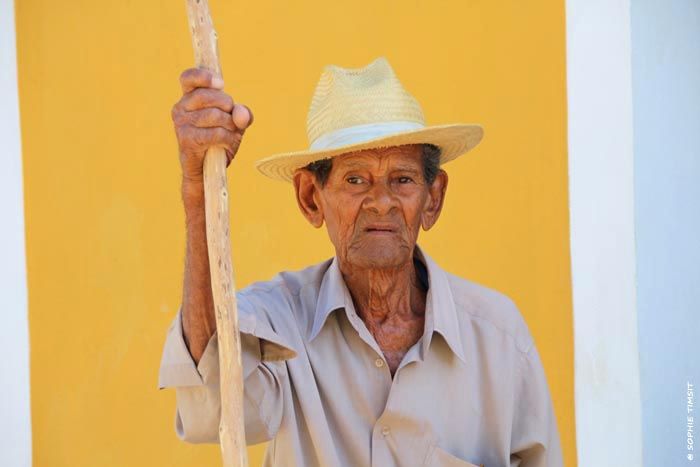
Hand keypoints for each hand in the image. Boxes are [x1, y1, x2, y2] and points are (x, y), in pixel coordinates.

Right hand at [171, 68, 253, 183]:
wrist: (206, 170)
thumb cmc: (219, 141)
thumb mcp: (235, 124)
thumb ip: (242, 115)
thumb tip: (240, 114)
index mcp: (189, 98)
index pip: (188, 78)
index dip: (203, 76)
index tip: (221, 83)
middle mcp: (180, 108)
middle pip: (210, 96)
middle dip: (228, 107)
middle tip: (232, 120)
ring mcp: (181, 124)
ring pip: (216, 115)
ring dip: (231, 126)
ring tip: (230, 135)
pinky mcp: (187, 139)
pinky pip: (216, 133)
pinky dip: (228, 139)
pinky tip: (227, 145)